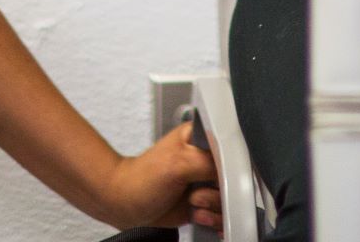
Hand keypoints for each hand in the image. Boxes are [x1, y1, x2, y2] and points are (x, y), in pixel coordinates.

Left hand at [95, 120, 221, 231]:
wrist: (125, 203)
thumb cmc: (141, 179)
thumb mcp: (179, 163)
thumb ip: (210, 162)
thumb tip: (232, 170)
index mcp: (202, 139)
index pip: (233, 149)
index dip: (232, 168)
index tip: (220, 180)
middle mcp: (206, 160)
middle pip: (234, 178)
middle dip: (220, 193)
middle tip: (198, 195)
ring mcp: (204, 183)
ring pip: (228, 199)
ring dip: (214, 208)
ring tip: (194, 205)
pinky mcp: (202, 203)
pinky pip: (220, 214)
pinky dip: (214, 220)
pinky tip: (198, 216)